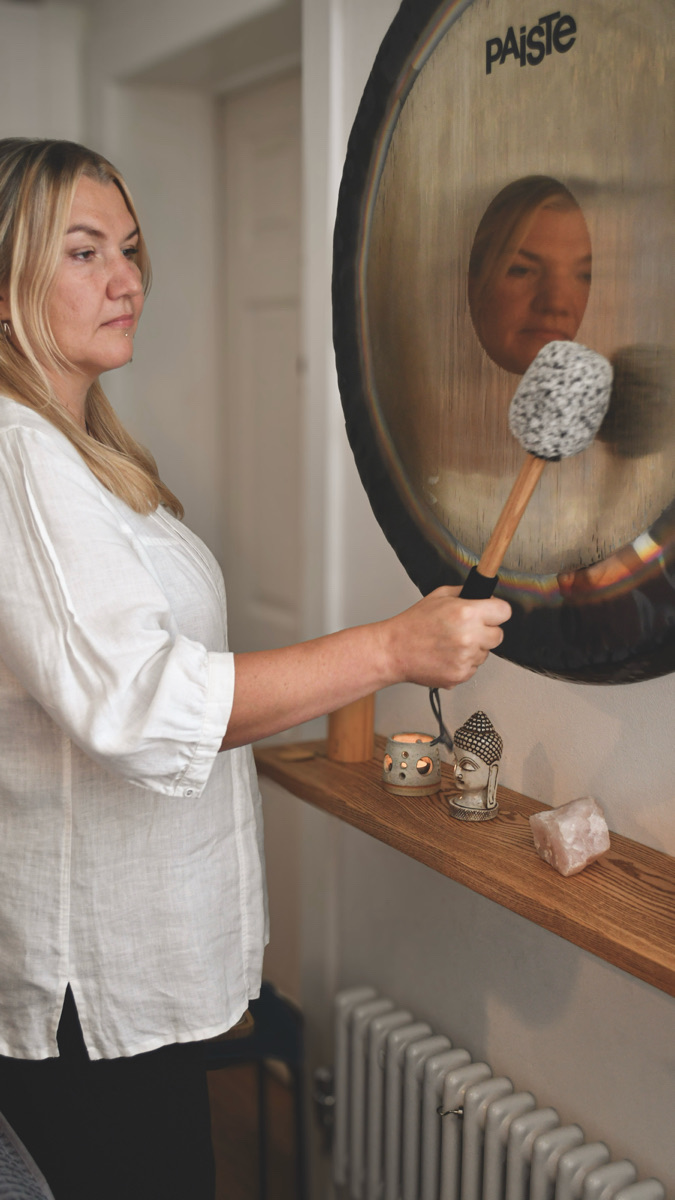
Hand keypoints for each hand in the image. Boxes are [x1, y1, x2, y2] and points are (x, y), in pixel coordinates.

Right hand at [381, 586, 510, 688]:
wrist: (394, 650)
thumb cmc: (413, 624)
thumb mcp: (439, 596)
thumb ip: (465, 593)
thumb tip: (484, 596)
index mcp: (467, 613)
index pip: (504, 612)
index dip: (497, 612)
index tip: (492, 614)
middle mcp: (469, 637)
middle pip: (499, 636)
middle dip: (486, 632)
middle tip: (467, 630)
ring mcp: (466, 658)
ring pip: (486, 653)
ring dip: (474, 649)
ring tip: (451, 643)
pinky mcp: (460, 675)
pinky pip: (473, 668)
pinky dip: (463, 663)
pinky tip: (447, 655)